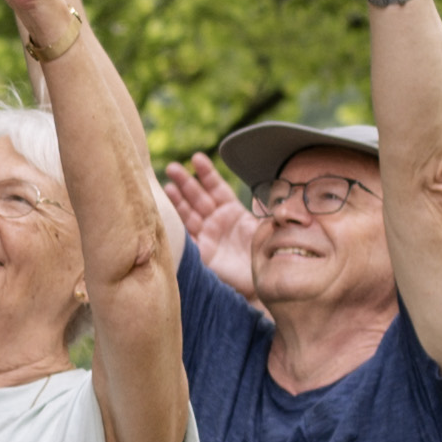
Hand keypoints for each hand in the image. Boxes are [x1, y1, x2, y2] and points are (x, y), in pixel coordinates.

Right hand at [163, 153, 262, 295]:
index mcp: (233, 211)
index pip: (216, 188)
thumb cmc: (266, 254)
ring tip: (167, 186)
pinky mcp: (200, 251)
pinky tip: (166, 211)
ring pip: (188, 213)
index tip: (196, 158)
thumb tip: (274, 189)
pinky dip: (176, 223)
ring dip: (177, 199)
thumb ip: (266, 208)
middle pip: (197, 197)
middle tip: (172, 168)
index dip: (206, 173)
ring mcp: (207, 235)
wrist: (261, 283)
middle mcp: (217, 221)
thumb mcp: (267, 226)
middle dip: (185, 182)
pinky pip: (185, 234)